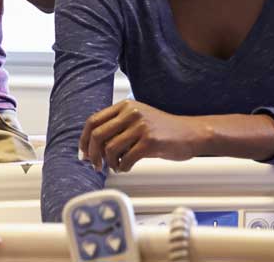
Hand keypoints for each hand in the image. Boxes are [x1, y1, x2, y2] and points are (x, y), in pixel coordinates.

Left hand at [80, 99, 203, 172]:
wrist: (189, 133)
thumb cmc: (162, 129)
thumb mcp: (137, 119)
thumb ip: (117, 126)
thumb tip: (93, 146)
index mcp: (124, 106)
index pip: (94, 120)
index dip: (84, 139)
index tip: (83, 152)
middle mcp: (130, 113)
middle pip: (98, 134)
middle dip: (93, 154)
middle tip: (96, 166)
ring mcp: (140, 126)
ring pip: (110, 148)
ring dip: (109, 163)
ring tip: (115, 167)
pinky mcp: (150, 141)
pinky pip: (127, 158)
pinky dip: (123, 166)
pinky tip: (126, 167)